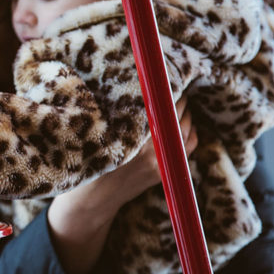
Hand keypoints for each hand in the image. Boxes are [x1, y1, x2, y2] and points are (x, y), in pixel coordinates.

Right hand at [46, 95, 197, 273]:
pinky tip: (181, 123)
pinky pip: (189, 144)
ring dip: (183, 111)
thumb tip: (131, 80)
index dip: (163, 84)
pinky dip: (189, 131)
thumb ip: (115, 109)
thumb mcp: (95, 129)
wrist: (91, 201)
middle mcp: (152, 147)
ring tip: (173, 99)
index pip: (161, 100)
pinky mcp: (166, 170)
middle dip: (174, 94)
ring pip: (187, 125)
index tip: (160, 72)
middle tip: (166, 81)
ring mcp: (162, 160)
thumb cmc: (84, 159)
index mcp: (133, 133)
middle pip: (177, 110)